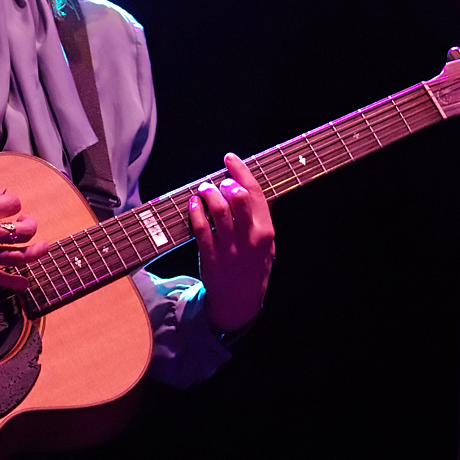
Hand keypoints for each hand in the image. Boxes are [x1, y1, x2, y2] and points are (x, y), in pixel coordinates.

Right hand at [0, 190, 48, 289]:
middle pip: (24, 230)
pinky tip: (26, 284)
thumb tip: (0, 195)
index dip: (14, 204)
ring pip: (19, 255)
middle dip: (29, 225)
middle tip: (26, 224)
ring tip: (43, 247)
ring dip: (34, 252)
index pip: (14, 203)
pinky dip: (15, 283)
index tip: (8, 206)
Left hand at [189, 153, 275, 332]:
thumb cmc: (252, 266)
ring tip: (204, 189)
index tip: (230, 158)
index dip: (241, 171)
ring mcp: (230, 247)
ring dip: (208, 193)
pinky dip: (195, 211)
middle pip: (239, 198)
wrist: (240, 301)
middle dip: (226, 183)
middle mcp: (250, 238)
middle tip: (218, 182)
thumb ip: (260, 217)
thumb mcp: (265, 243)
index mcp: (266, 231)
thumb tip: (250, 186)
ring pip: (218, 210)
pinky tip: (193, 203)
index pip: (255, 193)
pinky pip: (201, 228)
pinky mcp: (210, 256)